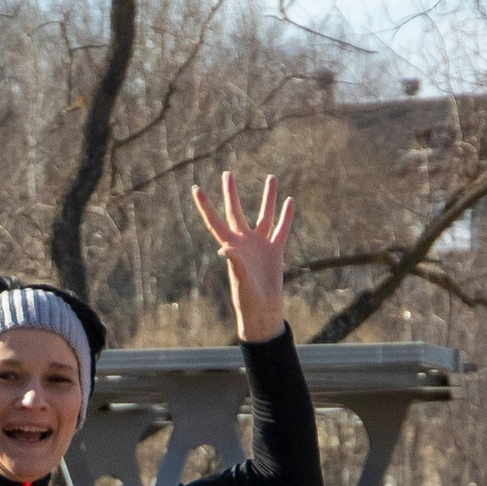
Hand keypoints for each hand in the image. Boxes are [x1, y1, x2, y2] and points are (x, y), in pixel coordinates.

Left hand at [189, 171, 294, 342]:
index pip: (215, 221)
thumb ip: (234, 262)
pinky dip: (286, 216)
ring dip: (267, 197)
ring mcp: (260, 245)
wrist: (263, 311)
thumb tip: (224, 249)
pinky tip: (289, 201)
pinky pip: (281, 229)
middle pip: (235, 212)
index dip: (205, 206)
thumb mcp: (240, 280)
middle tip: (228, 174)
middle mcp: (244, 242)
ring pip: (264, 215)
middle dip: (231, 193)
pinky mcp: (275, 251)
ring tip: (271, 177)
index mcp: (231, 247)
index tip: (196, 189)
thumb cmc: (247, 299)